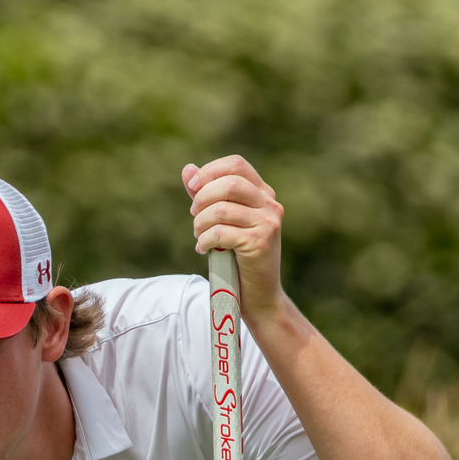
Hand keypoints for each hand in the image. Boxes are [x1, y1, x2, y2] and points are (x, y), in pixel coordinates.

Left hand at [183, 156, 288, 327]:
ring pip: (221, 209)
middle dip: (202, 199)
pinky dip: (204, 240)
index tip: (193, 188)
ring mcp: (268, 223)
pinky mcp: (260, 242)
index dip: (210, 171)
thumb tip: (188, 169)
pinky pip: (220, 232)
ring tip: (199, 236)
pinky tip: (203, 249)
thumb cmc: (238, 257)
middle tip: (195, 217)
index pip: (236, 165)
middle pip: (229, 184)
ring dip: (200, 223)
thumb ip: (206, 196)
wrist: (258, 295)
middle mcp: (270, 204)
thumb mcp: (222, 222)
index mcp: (263, 193)